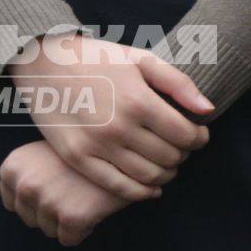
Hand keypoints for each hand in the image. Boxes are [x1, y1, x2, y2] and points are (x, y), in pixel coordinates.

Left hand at [0, 141, 133, 245]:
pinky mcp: (71, 217)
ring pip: (49, 231)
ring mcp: (47, 201)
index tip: (53, 190)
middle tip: (72, 192)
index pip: (11, 202)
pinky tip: (92, 207)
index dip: (35, 200)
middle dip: (50, 212)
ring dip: (66, 221)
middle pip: (30, 219)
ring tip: (83, 197)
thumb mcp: (44, 150)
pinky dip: (83, 229)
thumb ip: (28, 172)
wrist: (123, 150)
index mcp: (13, 167)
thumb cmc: (86, 150)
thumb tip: (21, 199)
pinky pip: (69, 239)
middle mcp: (25, 184)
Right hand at [5, 33, 211, 201]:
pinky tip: (151, 187)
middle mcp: (119, 127)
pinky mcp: (78, 158)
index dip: (199, 138)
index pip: (186, 136)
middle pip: (170, 158)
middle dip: (183, 154)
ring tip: (166, 162)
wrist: (42, 62)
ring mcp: (96, 146)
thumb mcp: (139, 59)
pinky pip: (118, 187)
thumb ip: (178, 84)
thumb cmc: (95, 57)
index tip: (197, 134)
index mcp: (138, 101)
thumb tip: (208, 111)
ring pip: (149, 176)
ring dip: (166, 173)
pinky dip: (141, 193)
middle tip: (180, 147)